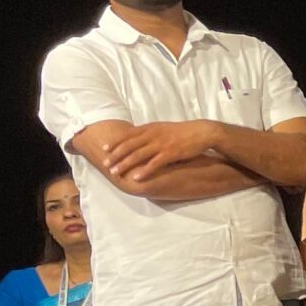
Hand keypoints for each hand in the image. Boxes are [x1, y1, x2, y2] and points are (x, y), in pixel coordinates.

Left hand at [99, 119, 222, 182]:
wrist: (201, 132)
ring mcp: (161, 144)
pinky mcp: (171, 153)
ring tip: (116, 172)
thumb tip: (137, 137)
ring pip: (138, 155)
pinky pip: (155, 163)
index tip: (104, 149)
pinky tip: (137, 177)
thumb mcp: (162, 128)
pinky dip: (145, 170)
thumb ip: (149, 133)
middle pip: (129, 146)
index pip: (128, 135)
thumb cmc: (182, 132)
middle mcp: (153, 135)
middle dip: (116, 155)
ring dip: (125, 164)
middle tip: (105, 164)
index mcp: (150, 128)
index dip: (115, 142)